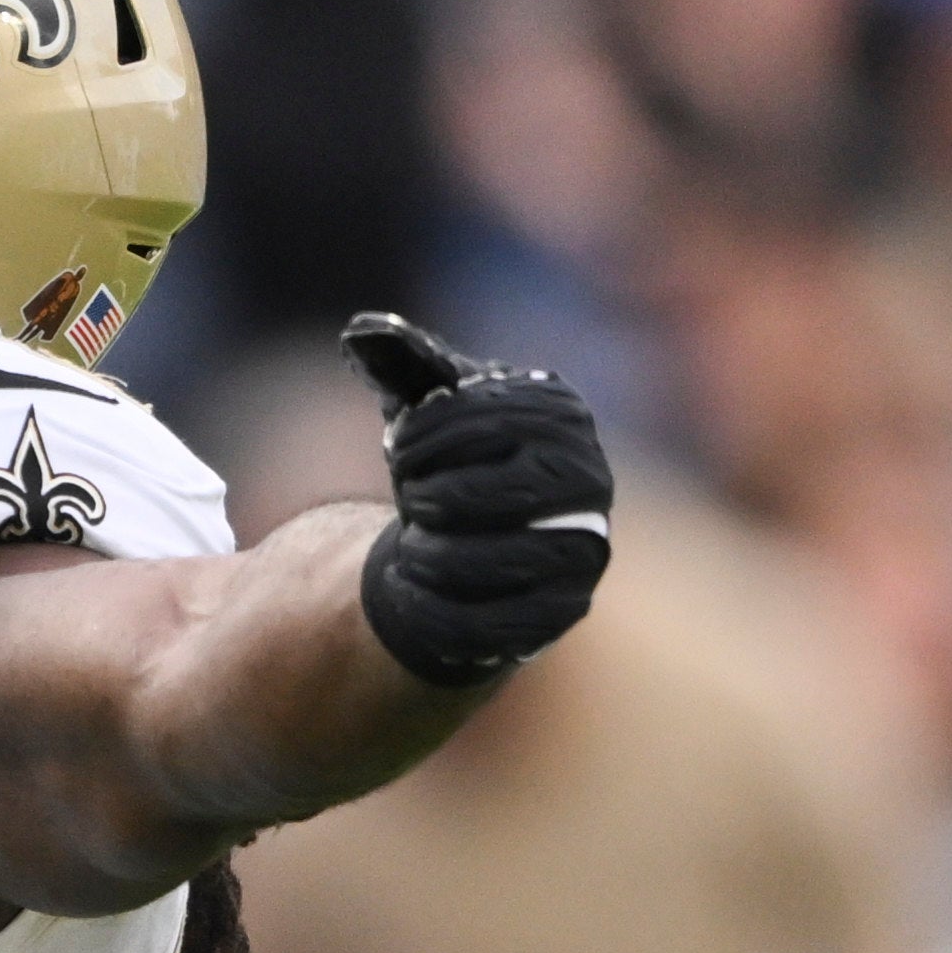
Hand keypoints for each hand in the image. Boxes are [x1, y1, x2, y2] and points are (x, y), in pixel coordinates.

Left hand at [339, 314, 613, 686]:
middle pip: (495, 494)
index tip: (396, 450)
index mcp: (561, 417)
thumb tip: (362, 331)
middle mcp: (588, 482)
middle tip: (410, 499)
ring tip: (411, 547)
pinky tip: (415, 589)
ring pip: (492, 562)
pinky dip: (435, 607)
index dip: (425, 438)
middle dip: (432, 498)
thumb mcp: (430, 406)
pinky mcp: (563, 610)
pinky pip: (490, 621)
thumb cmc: (456, 458)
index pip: (487, 422)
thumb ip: (402, 363)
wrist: (480, 537)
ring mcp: (584, 550)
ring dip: (430, 556)